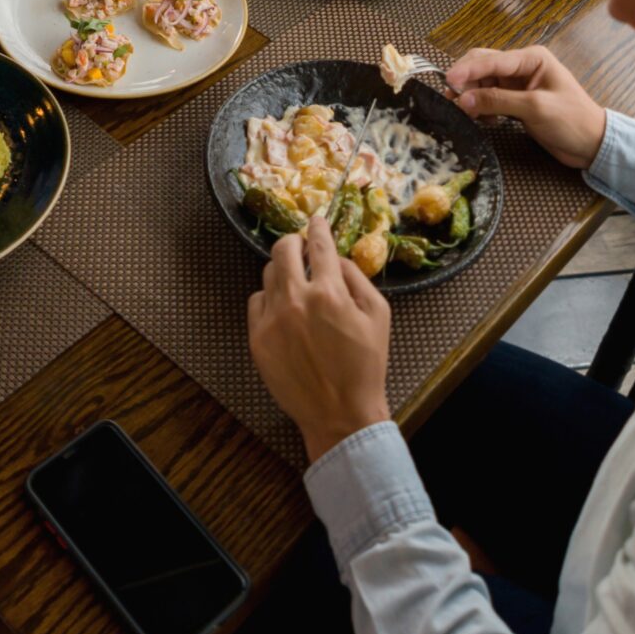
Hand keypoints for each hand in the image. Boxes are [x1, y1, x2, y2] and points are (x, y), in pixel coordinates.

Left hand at [247, 214, 392, 462]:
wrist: (339, 413)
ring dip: (282, 271)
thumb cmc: (365, 365)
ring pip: (268, 275)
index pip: (318, 245)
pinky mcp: (257, 339)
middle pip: (282, 250)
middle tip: (300, 247)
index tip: (316, 220)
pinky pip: (256, 303)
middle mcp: (295, 301)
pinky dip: (269, 299)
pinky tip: (284, 309)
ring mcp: (272, 320)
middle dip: (293, 242)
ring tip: (296, 282)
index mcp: (329, 293)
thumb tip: (335, 258)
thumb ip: (356, 278)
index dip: (317, 228)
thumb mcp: (378, 315)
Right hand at [447, 46, 607, 170]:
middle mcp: (522, 67)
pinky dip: (481, 108)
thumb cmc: (572, 121)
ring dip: (472, 97)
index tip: (447, 81)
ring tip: (468, 114)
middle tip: (451, 100)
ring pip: (482, 84)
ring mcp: (517, 84)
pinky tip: (486, 121)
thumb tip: (464, 100)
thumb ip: (498, 101)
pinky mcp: (515, 101)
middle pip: (482, 66)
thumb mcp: (535, 108)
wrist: (592, 144)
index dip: (467, 70)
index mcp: (532, 59)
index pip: (491, 59)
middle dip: (465, 82)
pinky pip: (488, 99)